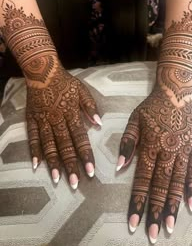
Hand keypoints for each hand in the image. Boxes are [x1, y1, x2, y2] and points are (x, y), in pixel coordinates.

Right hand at [26, 60, 101, 188]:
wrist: (43, 70)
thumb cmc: (66, 82)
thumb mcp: (82, 90)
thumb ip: (90, 107)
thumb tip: (99, 124)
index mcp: (71, 113)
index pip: (80, 138)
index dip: (86, 155)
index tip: (90, 171)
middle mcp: (57, 119)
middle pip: (64, 145)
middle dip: (70, 165)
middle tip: (75, 183)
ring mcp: (42, 120)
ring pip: (48, 144)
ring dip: (53, 162)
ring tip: (57, 179)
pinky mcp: (31, 119)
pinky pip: (32, 137)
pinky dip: (34, 151)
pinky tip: (36, 165)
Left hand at [117, 68, 191, 242]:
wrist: (177, 92)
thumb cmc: (152, 106)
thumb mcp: (134, 119)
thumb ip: (127, 143)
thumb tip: (120, 166)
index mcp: (150, 145)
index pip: (142, 179)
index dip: (137, 201)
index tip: (133, 222)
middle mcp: (167, 151)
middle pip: (160, 186)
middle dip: (155, 211)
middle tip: (153, 234)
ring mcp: (183, 150)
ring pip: (177, 183)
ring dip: (173, 206)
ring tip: (170, 226)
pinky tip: (190, 204)